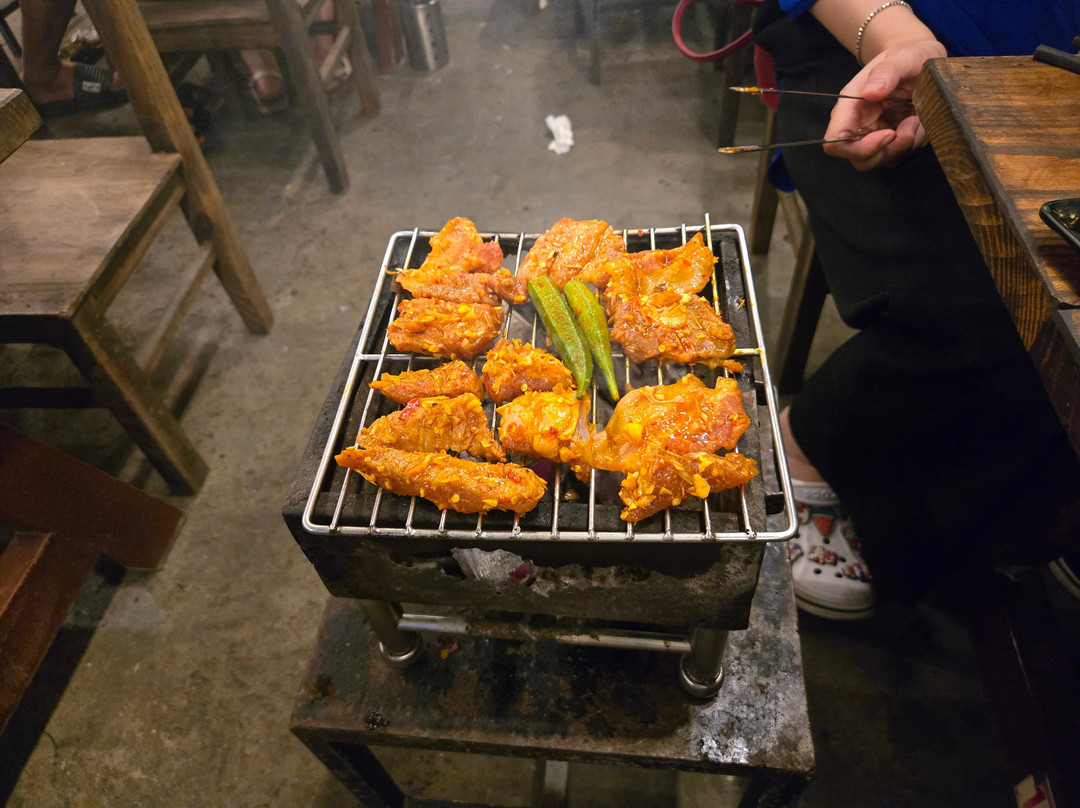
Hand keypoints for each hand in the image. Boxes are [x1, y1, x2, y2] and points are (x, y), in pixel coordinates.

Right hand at [823, 39, 945, 169]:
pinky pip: (896, 156)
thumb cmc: (906, 56)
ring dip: (903, 146)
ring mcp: (872, 136)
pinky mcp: (888, 142)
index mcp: (850, 106)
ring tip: (917, 118)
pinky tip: (918, 122)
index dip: (860, 148)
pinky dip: (911, 144)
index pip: (835, 141)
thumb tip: (870, 93)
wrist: (917, 60)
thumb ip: (886, 72)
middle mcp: (857, 125)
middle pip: (859, 159)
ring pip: (879, 161)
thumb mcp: (901, 57)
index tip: (889, 134)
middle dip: (888, 150)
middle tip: (912, 125)